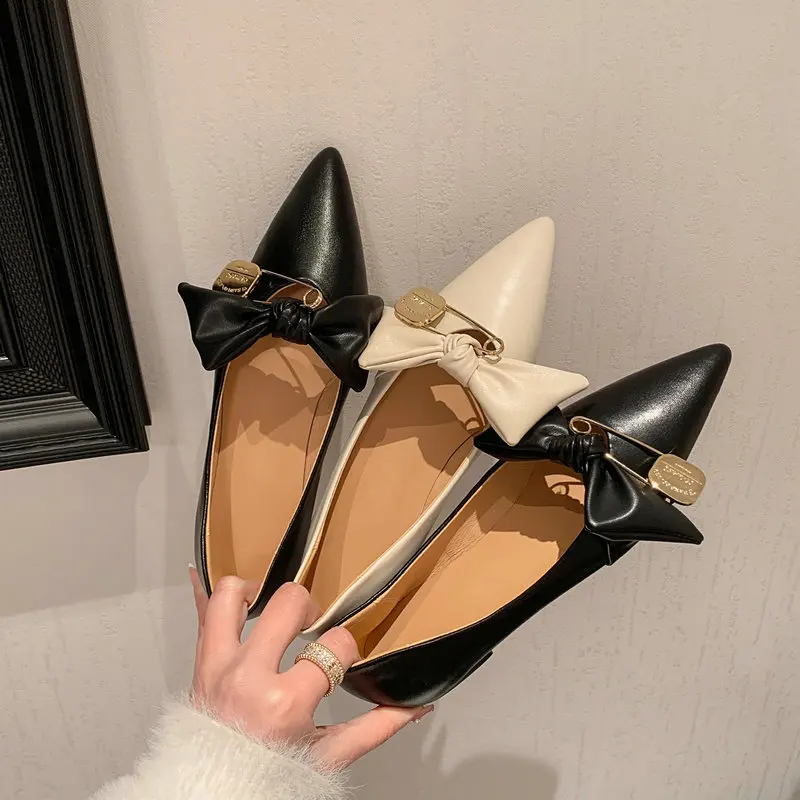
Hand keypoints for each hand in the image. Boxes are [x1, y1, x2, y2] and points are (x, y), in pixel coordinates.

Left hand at [189, 568, 431, 766]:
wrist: (215, 794)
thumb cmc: (268, 777)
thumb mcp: (328, 756)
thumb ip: (375, 728)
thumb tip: (416, 706)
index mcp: (283, 703)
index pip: (333, 645)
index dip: (347, 648)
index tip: (342, 663)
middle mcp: (246, 677)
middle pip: (288, 602)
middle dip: (310, 609)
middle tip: (312, 629)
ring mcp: (217, 666)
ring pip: (232, 593)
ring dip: (257, 593)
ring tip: (273, 610)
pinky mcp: (199, 662)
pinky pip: (204, 612)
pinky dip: (227, 604)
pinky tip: (246, 608)